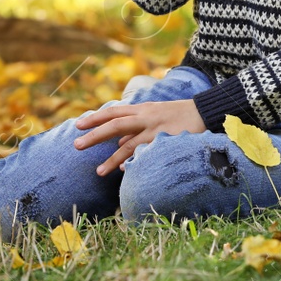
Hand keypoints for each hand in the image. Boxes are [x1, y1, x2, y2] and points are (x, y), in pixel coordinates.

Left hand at [71, 98, 206, 175]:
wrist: (203, 112)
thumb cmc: (176, 115)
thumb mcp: (154, 114)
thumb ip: (136, 126)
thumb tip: (118, 141)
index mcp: (142, 109)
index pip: (114, 112)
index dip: (95, 118)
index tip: (78, 125)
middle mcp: (146, 117)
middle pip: (115, 124)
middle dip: (95, 135)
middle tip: (76, 145)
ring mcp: (155, 130)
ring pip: (129, 144)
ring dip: (112, 159)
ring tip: (98, 172)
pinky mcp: (165, 141)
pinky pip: (146, 153)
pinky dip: (134, 161)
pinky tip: (124, 170)